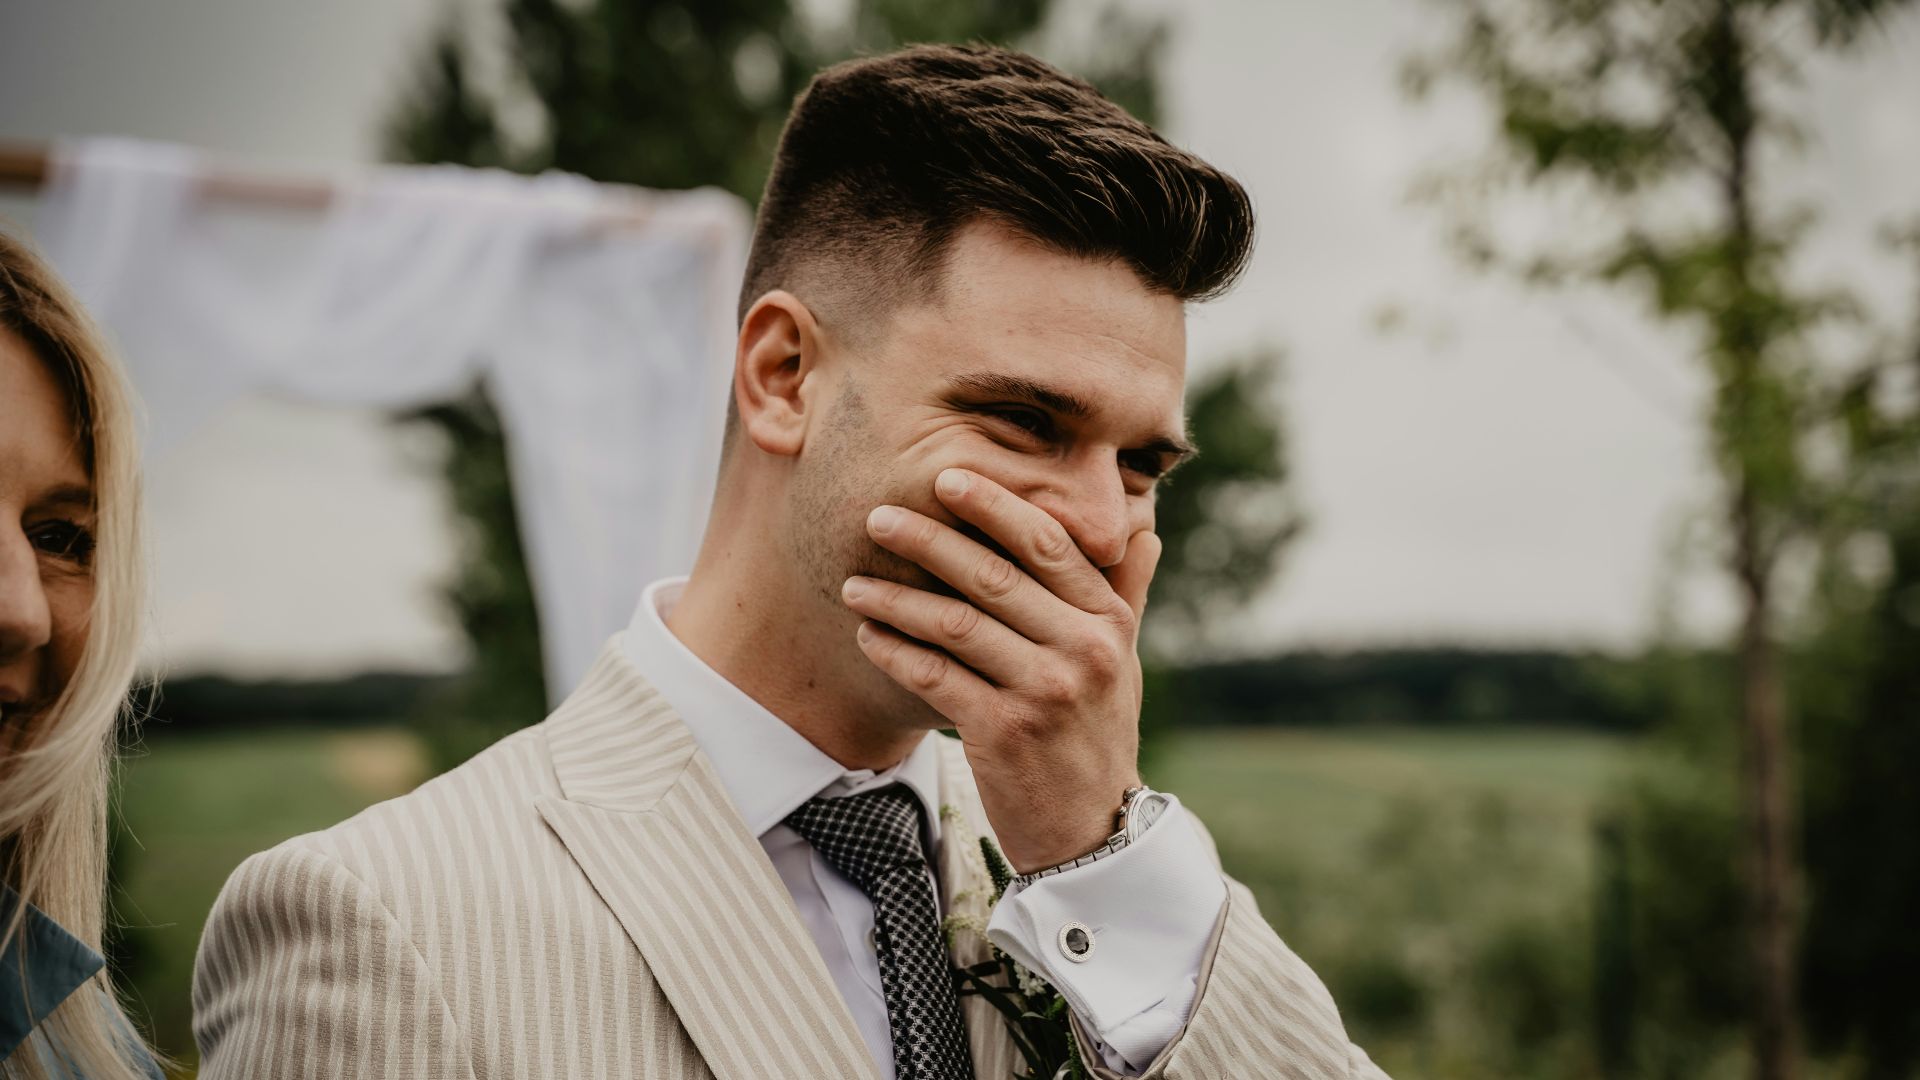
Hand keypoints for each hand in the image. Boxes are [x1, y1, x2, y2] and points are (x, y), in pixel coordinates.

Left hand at [841, 466, 1160, 872]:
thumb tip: (1143, 525)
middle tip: (878, 515)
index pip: (1048, 543)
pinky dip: (894, 651)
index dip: (995, 505)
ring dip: (897, 598)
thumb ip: (1125, 590)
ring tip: (854, 583)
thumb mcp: (1124, 660)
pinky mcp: (1003, 732)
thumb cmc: (1098, 732)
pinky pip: (934, 676)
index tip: (947, 477)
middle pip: (992, 575)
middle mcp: (1083, 649)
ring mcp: (1044, 692)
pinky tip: (867, 635)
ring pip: (955, 624)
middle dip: (928, 539)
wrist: (1093, 828)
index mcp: (1108, 621)